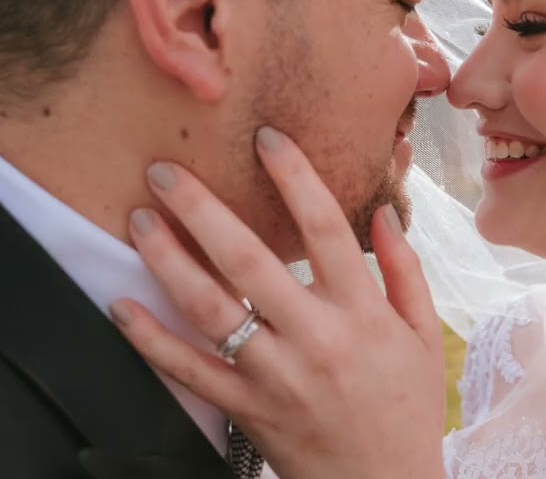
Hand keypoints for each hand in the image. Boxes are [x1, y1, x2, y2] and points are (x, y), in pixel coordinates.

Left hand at [110, 126, 447, 478]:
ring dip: (169, 261)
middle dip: (203, 210)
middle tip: (165, 171)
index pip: (325, 229)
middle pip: (251, 262)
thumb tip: (380, 212)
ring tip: (139, 221)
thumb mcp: (424, 336)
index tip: (267, 137)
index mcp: (362, 313)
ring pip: (211, 310)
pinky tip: (121, 305)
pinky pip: (190, 372)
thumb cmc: (407, 407)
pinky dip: (151, 340)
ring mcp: (275, 376)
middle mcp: (315, 338)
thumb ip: (404, 270)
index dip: (294, 177)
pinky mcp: (246, 409)